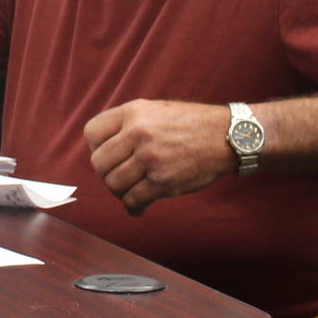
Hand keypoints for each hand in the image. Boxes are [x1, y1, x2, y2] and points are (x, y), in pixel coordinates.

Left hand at [84, 100, 234, 214]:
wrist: (226, 136)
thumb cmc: (190, 124)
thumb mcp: (155, 110)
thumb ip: (127, 124)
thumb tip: (102, 147)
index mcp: (133, 112)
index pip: (92, 133)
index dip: (96, 147)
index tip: (108, 155)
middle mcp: (138, 133)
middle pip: (99, 163)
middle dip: (106, 174)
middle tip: (119, 177)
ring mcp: (150, 158)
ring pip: (114, 184)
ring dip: (120, 192)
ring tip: (131, 191)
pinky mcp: (162, 182)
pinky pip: (133, 200)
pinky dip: (133, 208)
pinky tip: (138, 207)